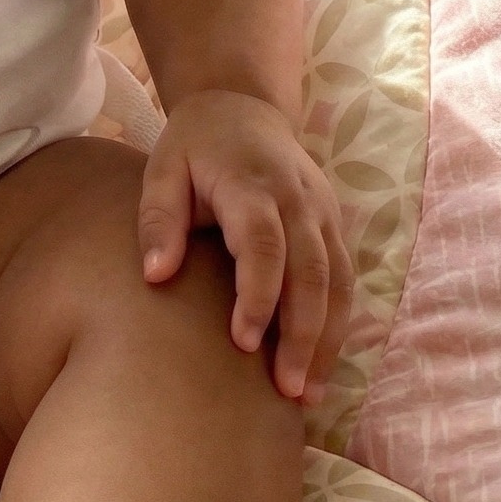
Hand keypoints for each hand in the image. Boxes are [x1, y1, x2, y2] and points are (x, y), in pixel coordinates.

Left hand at [137, 89, 351, 404]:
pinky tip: (319, 367)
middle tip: (287, 391)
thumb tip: (156, 277)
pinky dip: (337, 325)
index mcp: (252, 183)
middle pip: (311, 271)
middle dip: (302, 334)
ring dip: (326, 339)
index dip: (258, 294)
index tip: (242, 343)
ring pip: (337, 282)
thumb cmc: (194, 146)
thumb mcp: (163, 169)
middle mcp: (298, 199)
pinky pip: (344, 280)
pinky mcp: (334, 226)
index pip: (263, 243)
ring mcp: (323, 212)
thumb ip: (158, 219)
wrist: (243, 107)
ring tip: (306, 394)